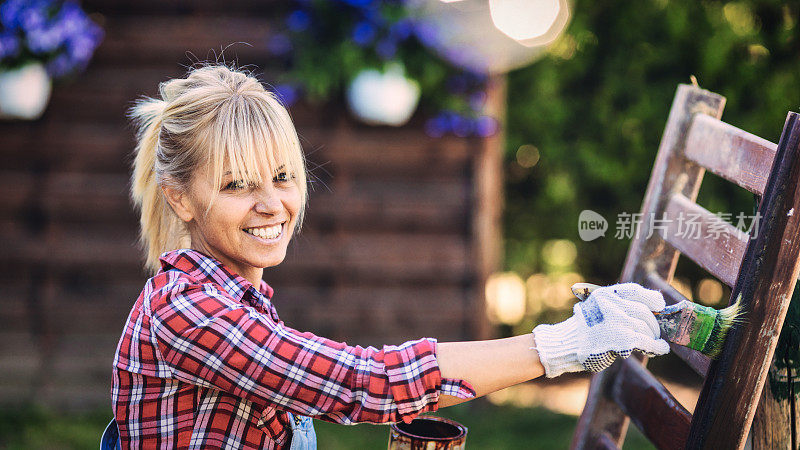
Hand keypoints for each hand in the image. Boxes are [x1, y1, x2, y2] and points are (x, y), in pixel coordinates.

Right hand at [531, 282, 669, 377]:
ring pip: (646, 328)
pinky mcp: (621, 339)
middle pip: (644, 312)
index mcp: (605, 295)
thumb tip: (648, 312)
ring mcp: (617, 321)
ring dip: (653, 336)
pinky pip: (646, 341)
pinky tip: (661, 348)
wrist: (565, 344)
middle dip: (653, 323)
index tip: (659, 305)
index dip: (651, 298)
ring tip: (654, 342)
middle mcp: (612, 304)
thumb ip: (615, 307)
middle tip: (655, 332)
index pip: (635, 291)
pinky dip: (657, 346)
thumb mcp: (594, 309)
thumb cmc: (582, 330)